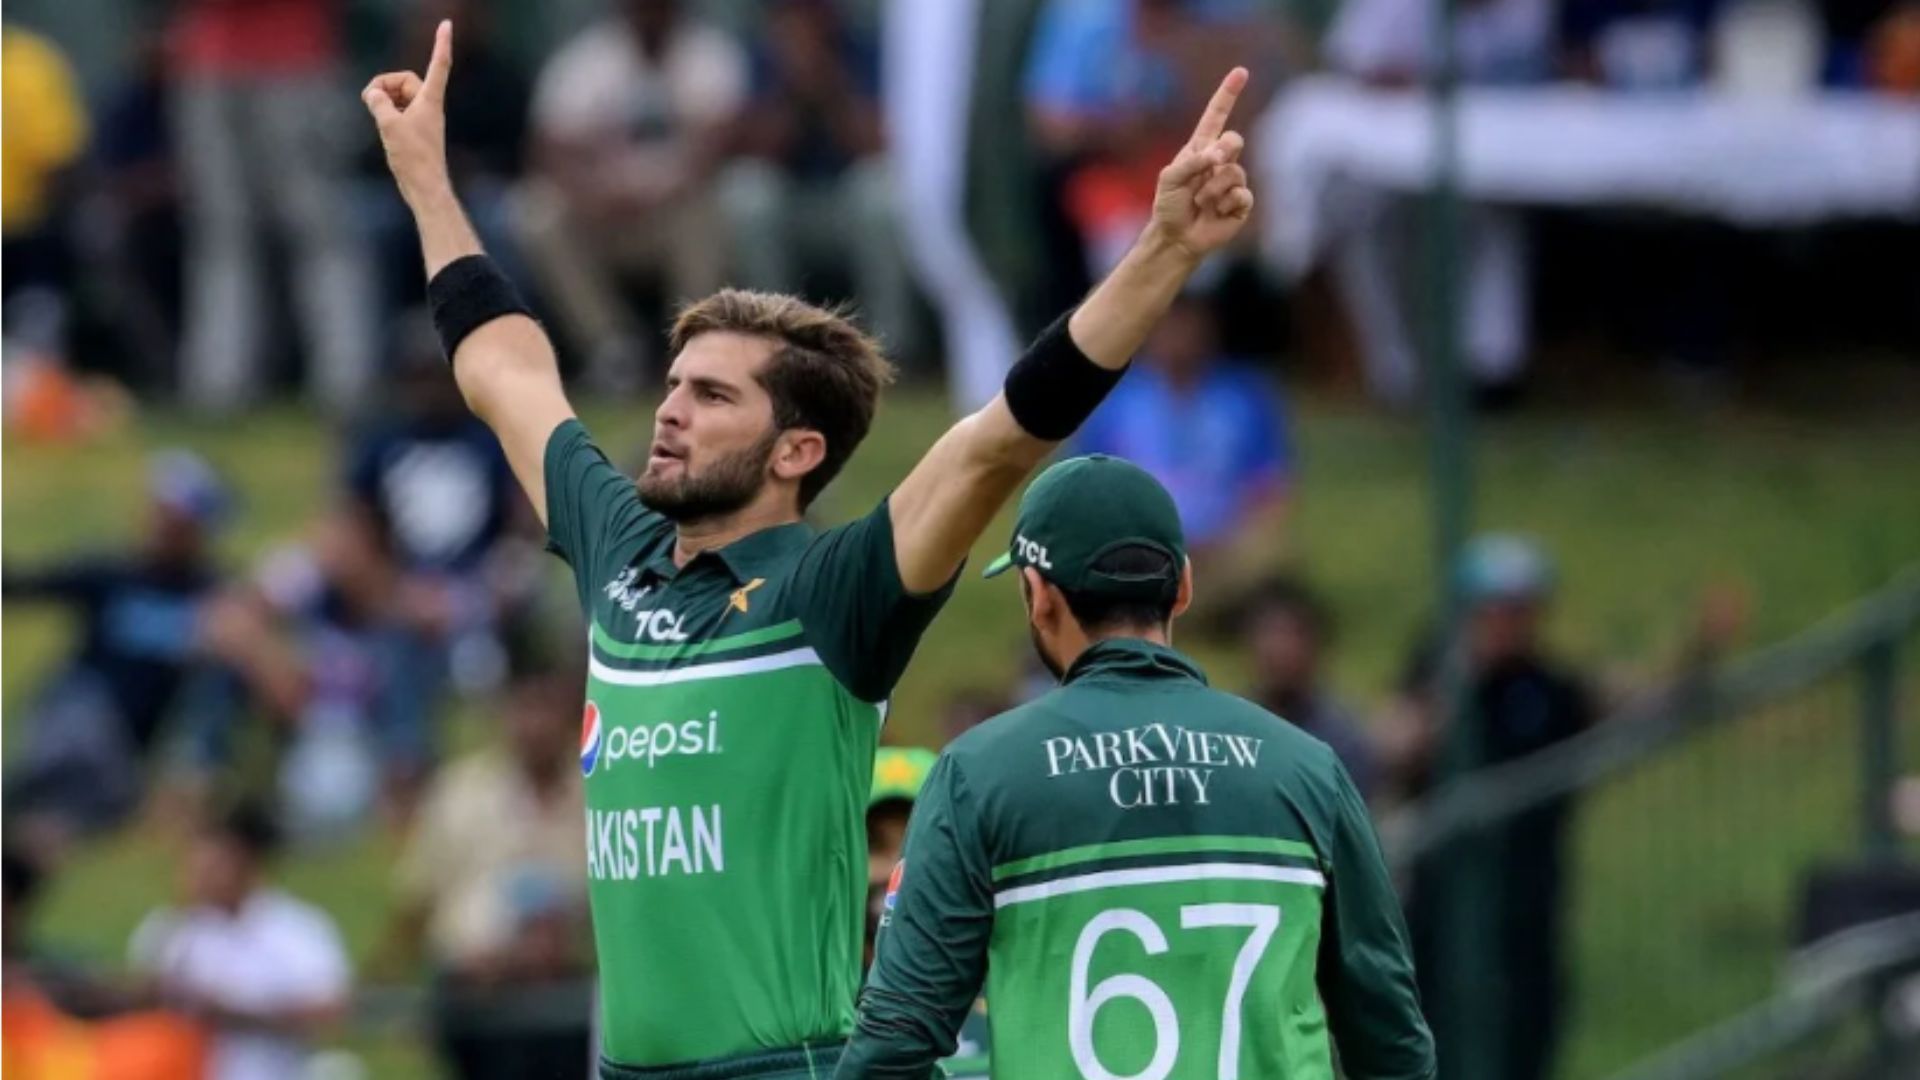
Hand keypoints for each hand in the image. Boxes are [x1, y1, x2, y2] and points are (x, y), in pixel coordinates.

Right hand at [364, 20, 454, 208]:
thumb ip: (378, 102)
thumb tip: (373, 94)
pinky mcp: (416, 131)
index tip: (447, 24)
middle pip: (406, 80)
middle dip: (386, 85)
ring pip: (400, 97)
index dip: (441, 43)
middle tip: (371, 100)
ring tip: (377, 116)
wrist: (425, 187)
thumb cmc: (412, 157)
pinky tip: (382, 127)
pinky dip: (387, 113)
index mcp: (430, 100)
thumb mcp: (388, 124)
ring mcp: (423, 119)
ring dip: (384, 100)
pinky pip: (398, 111)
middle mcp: (430, 106)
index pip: (439, 64)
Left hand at [1149, 67, 1255, 261]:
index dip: (1228, 94)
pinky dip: (1226, 204)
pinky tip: (1216, 213)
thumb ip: (1191, 162)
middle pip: (1234, 140)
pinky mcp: (1241, 203)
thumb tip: (1217, 158)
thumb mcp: (1169, 178)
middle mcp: (1219, 162)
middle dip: (1223, 151)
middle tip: (1210, 166)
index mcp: (1200, 149)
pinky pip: (1242, 194)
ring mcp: (1232, 182)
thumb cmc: (1169, 206)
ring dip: (1213, 189)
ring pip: (1235, 172)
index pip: (1217, 115)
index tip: (1241, 72)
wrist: (1176, 237)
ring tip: (1200, 202)